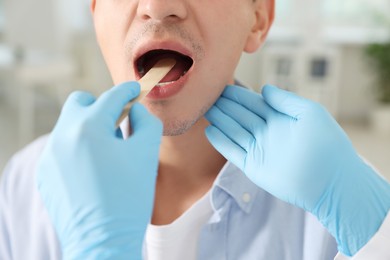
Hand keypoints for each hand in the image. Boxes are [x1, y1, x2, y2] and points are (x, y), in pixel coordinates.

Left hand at [36, 82, 162, 259]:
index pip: (111, 97)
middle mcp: (63, 136)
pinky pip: (62, 148)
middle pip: (80, 102)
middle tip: (118, 122)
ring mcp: (50, 156)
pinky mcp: (46, 174)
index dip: (127, 91)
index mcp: (89, 128)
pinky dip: (78, 149)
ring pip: (69, 126)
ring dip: (89, 129)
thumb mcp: (146, 154)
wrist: (103, 241)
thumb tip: (135, 110)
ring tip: (108, 152)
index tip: (135, 90)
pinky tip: (93, 171)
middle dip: (101, 105)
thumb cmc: (128, 198)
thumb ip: (145, 122)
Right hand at [205, 85, 389, 255]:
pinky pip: (232, 152)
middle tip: (206, 95)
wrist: (331, 182)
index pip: (254, 103)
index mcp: (280, 118)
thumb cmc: (327, 145)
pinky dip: (220, 142)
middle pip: (240, 116)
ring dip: (219, 120)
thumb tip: (264, 89)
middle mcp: (267, 132)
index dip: (238, 95)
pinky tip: (210, 130)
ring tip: (204, 109)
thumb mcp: (310, 112)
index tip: (222, 86)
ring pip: (233, 131)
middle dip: (224, 105)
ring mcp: (259, 150)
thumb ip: (286, 99)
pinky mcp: (253, 166)